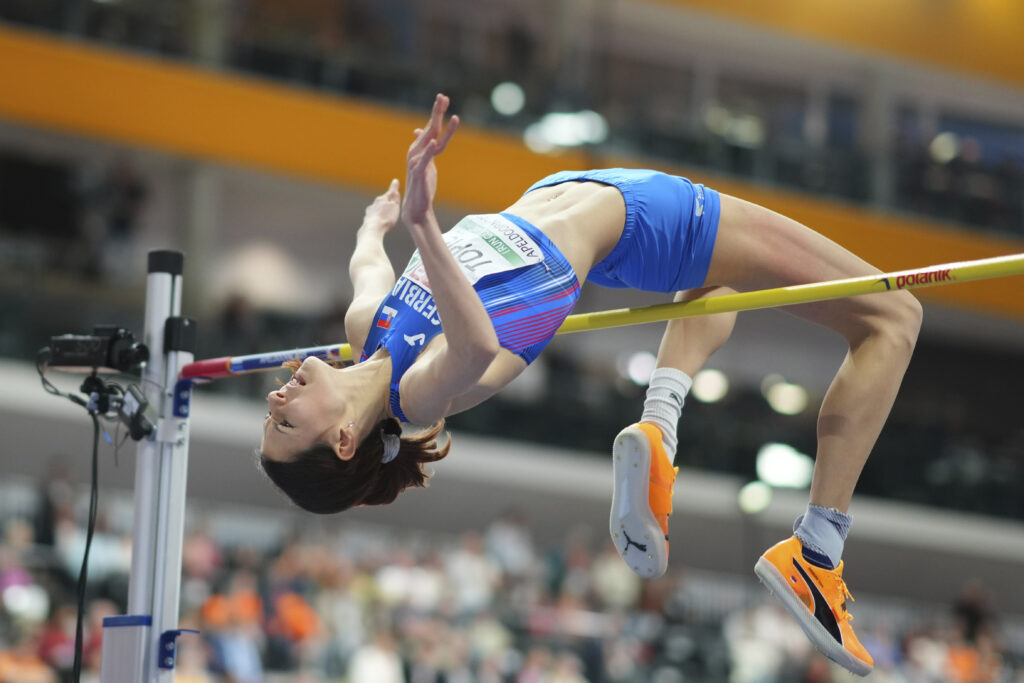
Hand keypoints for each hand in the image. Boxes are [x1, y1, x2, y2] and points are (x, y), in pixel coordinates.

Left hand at [362, 179, 400, 231]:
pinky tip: (378, 222)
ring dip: (380, 211)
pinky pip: (373, 218)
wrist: (373, 230)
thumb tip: (395, 182)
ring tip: (385, 215)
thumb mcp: (394, 206)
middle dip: (386, 202)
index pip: (390, 193)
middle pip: (382, 201)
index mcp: (381, 199)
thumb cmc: (386, 218)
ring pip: (376, 209)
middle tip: (392, 202)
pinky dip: (376, 219)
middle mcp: (373, 204)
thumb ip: (395, 196)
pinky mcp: (366, 221)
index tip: (395, 182)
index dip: (394, 189)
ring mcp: (369, 212)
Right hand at [402, 94, 458, 227]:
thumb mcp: (425, 162)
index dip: (436, 113)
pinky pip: (425, 159)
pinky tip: (435, 140)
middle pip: (430, 128)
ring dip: (437, 125)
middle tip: (443, 96)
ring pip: (429, 140)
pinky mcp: (419, 172)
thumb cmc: (422, 184)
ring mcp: (416, 161)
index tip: (443, 98)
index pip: (430, 127)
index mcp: (419, 148)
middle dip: (437, 112)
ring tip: (445, 112)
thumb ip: (426, 148)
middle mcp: (415, 151)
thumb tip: (418, 131)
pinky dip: (429, 150)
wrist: (416, 205)